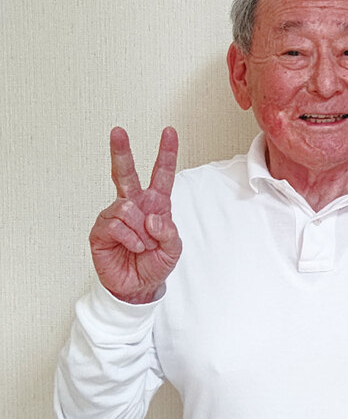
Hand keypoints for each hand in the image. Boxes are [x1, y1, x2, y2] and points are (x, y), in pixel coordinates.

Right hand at [89, 127, 181, 303]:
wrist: (138, 287)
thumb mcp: (173, 249)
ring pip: (127, 208)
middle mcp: (134, 205)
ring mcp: (115, 216)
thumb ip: (168, 232)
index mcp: (155, 205)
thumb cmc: (155, 264)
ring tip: (143, 245)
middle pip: (126, 173)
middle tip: (118, 131)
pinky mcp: (101, 230)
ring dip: (140, 231)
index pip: (161, 175)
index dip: (166, 153)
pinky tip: (133, 247)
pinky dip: (130, 238)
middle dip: (121, 151)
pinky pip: (117, 225)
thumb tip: (151, 218)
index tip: (169, 132)